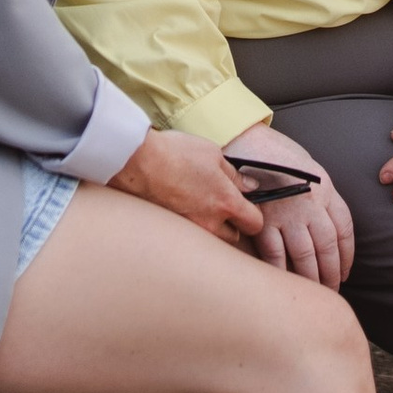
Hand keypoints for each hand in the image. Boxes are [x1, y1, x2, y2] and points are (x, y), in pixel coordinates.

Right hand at [108, 128, 265, 244]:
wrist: (137, 163)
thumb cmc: (174, 154)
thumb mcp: (213, 155)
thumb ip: (235, 175)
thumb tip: (249, 186)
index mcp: (226, 202)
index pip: (255, 223)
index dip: (254, 214)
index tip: (248, 205)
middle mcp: (210, 223)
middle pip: (234, 236)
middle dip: (232, 223)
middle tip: (221, 203)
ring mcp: (190, 230)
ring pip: (211, 238)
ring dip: (211, 227)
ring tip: (199, 204)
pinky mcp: (172, 231)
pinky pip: (189, 235)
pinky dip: (190, 225)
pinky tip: (181, 206)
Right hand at [225, 121, 354, 287]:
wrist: (245, 140)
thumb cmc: (277, 153)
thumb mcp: (310, 168)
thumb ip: (321, 196)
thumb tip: (328, 225)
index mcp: (326, 188)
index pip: (344, 228)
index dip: (347, 255)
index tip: (344, 273)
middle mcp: (310, 202)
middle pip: (327, 246)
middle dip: (330, 274)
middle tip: (330, 293)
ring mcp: (286, 213)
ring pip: (304, 255)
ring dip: (310, 278)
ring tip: (311, 293)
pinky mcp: (262, 219)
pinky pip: (275, 254)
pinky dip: (281, 272)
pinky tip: (284, 284)